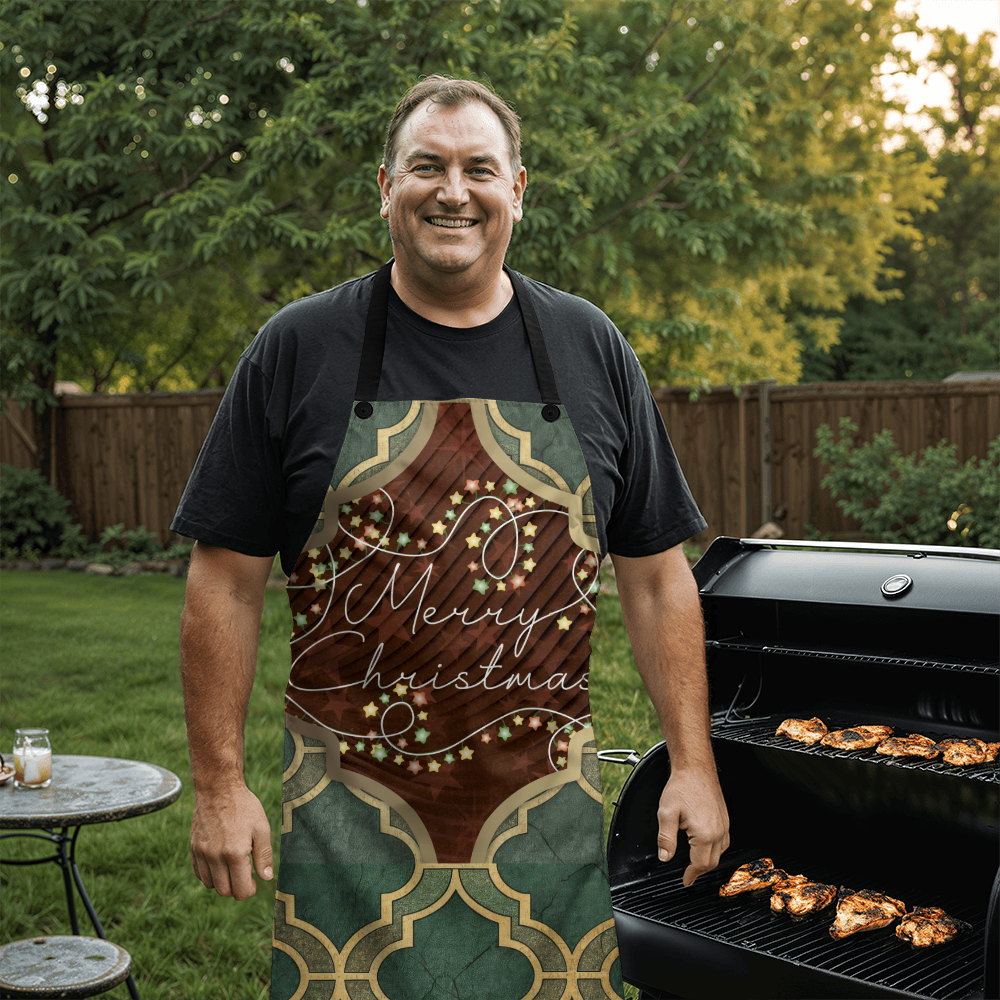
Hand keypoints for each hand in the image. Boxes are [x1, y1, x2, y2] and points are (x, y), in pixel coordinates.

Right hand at [190, 785, 272, 899]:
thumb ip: (264, 855)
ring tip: (233, 866)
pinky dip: (209, 874)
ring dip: (222, 881)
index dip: (250, 890)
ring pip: (210, 885)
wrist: (218, 788)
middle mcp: (215, 857)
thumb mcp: (262, 827)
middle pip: (224, 891)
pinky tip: (220, 862)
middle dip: (236, 888)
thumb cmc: (244, 807)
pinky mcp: (193, 848)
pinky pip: (199, 873)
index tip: (254, 883)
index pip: (240, 890)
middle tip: (245, 875)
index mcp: (235, 853)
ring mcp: (201, 853)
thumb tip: (266, 878)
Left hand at [656, 765, 729, 886]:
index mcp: (705, 834)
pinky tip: (706, 846)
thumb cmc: (682, 787)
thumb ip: (665, 838)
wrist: (695, 768)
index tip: (685, 881)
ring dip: (708, 861)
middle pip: (711, 862)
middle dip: (699, 871)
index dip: (691, 875)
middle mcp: (718, 831)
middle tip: (689, 875)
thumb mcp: (666, 813)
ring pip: (720, 853)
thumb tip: (665, 857)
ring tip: (696, 864)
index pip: (700, 864)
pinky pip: (724, 841)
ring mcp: (724, 825)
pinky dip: (715, 850)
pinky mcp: (725, 818)